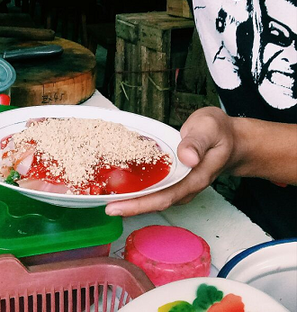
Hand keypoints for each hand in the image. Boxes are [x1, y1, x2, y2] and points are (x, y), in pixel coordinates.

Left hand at [105, 107, 234, 216]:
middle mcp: (185, 187)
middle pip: (154, 202)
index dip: (139, 205)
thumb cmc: (219, 132)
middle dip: (129, 206)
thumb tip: (187, 157)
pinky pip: (154, 188)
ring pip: (153, 197)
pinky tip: (121, 185)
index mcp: (194, 178)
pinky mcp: (174, 180)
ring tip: (106, 197)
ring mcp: (180, 186)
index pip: (163, 197)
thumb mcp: (210, 128)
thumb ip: (197, 142)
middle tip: (104, 206)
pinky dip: (137, 189)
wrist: (231, 139)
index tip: (116, 207)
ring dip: (131, 200)